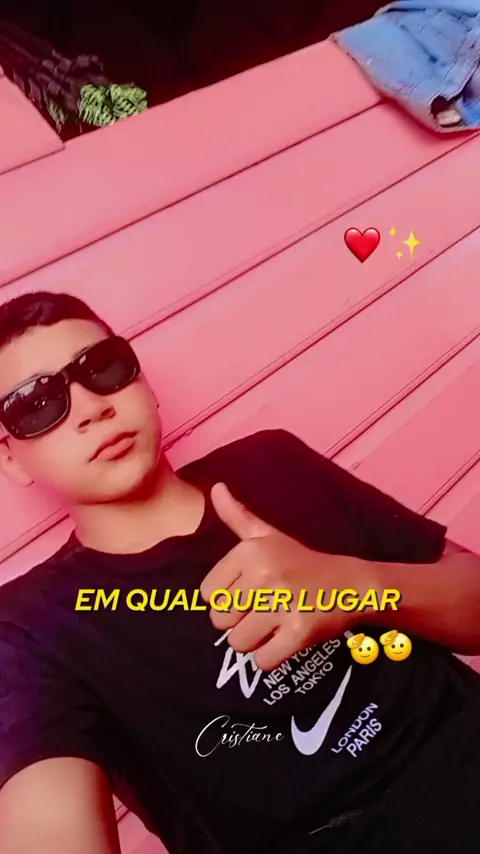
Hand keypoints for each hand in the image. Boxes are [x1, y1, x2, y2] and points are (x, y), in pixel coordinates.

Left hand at [200, 482, 374, 669]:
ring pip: (239, 644)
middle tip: (266, 609)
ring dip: (256, 641)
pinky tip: (286, 639)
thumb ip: (237, 516)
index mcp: (250, 551)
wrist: (350, 584)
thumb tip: (215, 487)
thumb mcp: (268, 535)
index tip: (252, 591)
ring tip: (276, 623)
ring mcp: (283, 603)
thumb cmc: (301, 562)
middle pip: (221, 622)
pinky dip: (272, 657)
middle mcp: (264, 574)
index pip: (209, 595)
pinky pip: (262, 661)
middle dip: (241, 621)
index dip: (229, 598)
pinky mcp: (299, 631)